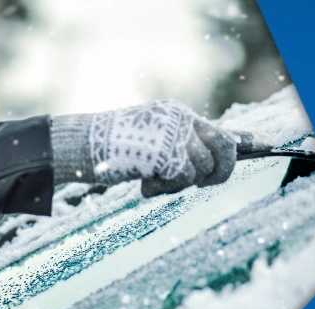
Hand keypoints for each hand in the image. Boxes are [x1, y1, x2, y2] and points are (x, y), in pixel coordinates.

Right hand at [50, 100, 237, 196]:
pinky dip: (165, 188)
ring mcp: (173, 134)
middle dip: (220, 171)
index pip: (217, 131)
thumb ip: (174, 147)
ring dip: (179, 184)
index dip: (230, 152)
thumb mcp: (148, 141)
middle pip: (223, 146)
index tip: (232, 166)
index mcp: (175, 114)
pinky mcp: (165, 152)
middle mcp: (179, 119)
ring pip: (201, 168)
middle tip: (204, 184)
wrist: (81, 144)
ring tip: (152, 183)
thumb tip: (204, 168)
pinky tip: (144, 185)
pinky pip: (182, 178)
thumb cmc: (108, 148)